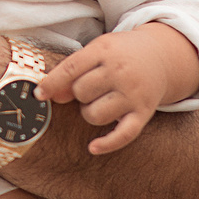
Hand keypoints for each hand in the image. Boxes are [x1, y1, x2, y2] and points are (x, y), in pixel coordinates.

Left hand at [38, 22, 198, 154]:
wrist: (159, 56)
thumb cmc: (118, 55)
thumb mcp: (96, 51)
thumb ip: (71, 69)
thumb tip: (47, 94)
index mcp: (105, 51)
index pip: (71, 69)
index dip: (51, 83)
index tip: (39, 94)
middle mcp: (120, 72)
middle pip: (81, 92)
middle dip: (78, 94)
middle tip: (90, 88)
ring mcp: (133, 94)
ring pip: (94, 115)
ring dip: (89, 112)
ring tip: (99, 102)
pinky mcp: (144, 113)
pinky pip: (123, 134)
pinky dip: (107, 144)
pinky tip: (93, 148)